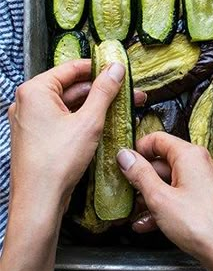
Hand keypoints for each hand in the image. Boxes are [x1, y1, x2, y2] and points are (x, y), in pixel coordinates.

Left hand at [0, 60, 143, 270]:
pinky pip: (61, 120)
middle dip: (101, 90)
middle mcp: (27, 103)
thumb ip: (104, 90)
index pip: (71, 68)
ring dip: (94, 106)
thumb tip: (116, 68)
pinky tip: (104, 124)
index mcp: (35, 91)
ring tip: (122, 109)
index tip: (119, 69)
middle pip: (70, 87)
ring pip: (67, 105)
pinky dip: (81, 120)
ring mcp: (29, 122)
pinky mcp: (34, 138)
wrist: (38, 203)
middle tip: (127, 92)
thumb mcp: (89, 121)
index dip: (98, 68)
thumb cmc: (58, 161)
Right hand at [116, 132, 212, 270]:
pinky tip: (149, 224)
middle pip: (164, 162)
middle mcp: (201, 163)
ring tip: (134, 213)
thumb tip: (126, 156)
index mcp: (191, 155)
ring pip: (172, 182)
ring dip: (151, 196)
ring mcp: (206, 182)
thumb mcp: (160, 198)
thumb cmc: (200, 224)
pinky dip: (165, 206)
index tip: (123, 163)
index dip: (138, 149)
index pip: (158, 139)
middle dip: (143, 178)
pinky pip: (182, 196)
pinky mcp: (208, 199)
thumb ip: (140, 175)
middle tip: (125, 192)